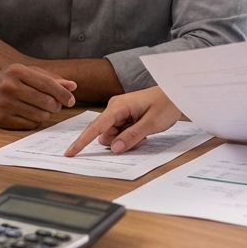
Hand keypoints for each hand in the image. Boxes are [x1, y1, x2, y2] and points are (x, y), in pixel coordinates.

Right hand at [0, 64, 75, 129]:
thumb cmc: (7, 79)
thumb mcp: (26, 73)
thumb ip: (50, 78)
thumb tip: (72, 86)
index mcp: (17, 71)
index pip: (47, 84)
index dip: (63, 94)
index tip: (71, 100)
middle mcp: (9, 86)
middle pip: (46, 102)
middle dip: (55, 105)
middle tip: (55, 105)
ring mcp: (3, 104)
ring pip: (40, 115)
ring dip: (46, 114)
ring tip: (42, 109)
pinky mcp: (0, 119)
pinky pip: (29, 124)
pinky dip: (34, 121)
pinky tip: (30, 114)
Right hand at [64, 86, 181, 155]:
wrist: (176, 94)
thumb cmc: (166, 104)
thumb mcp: (151, 123)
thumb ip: (131, 136)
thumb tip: (114, 148)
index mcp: (118, 106)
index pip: (96, 127)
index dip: (82, 142)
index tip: (70, 153)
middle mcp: (115, 107)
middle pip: (105, 134)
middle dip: (119, 142)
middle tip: (141, 138)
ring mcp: (119, 111)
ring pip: (113, 135)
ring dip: (126, 140)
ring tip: (144, 133)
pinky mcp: (124, 115)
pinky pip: (120, 132)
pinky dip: (130, 136)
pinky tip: (143, 130)